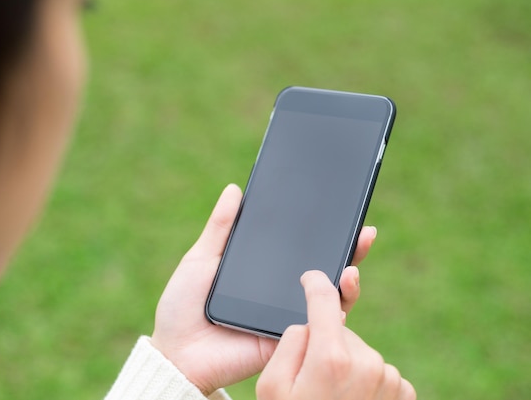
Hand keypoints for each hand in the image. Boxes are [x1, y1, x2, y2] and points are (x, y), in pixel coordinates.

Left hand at [151, 184, 377, 394]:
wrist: (176, 352)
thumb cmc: (183, 305)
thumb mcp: (202, 258)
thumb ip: (221, 227)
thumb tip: (235, 188)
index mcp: (264, 270)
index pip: (300, 247)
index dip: (322, 230)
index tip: (341, 209)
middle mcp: (281, 291)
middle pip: (323, 269)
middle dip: (348, 250)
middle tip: (363, 232)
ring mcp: (287, 315)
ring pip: (329, 297)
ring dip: (348, 279)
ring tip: (352, 264)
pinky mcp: (288, 339)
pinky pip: (319, 326)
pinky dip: (335, 310)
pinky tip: (341, 290)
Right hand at [257, 271, 415, 399]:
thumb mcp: (271, 387)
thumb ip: (289, 343)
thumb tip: (309, 324)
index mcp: (332, 357)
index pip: (325, 299)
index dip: (314, 283)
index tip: (311, 277)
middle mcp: (368, 362)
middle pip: (339, 331)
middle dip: (326, 344)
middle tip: (313, 379)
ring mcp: (389, 378)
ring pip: (359, 351)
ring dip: (346, 363)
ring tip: (332, 397)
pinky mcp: (402, 392)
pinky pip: (377, 369)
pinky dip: (365, 379)